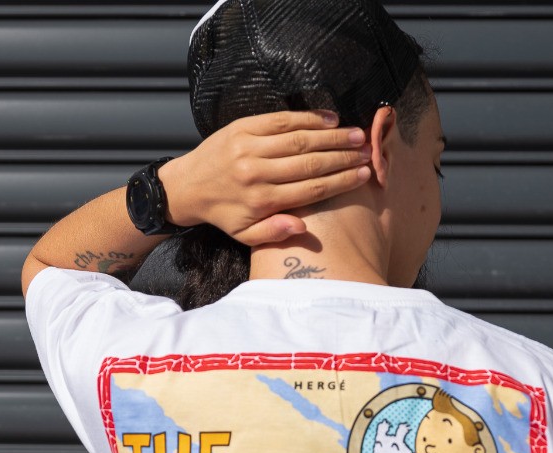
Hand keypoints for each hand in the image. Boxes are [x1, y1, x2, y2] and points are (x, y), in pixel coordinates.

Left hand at [159, 111, 371, 244]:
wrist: (186, 186)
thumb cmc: (223, 213)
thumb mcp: (245, 234)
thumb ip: (274, 232)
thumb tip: (303, 225)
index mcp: (262, 200)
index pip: (311, 188)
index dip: (341, 181)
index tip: (363, 175)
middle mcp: (257, 172)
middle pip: (310, 161)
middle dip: (343, 156)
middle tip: (367, 151)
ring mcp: (250, 146)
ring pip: (299, 139)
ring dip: (332, 135)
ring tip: (355, 134)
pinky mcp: (243, 126)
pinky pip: (281, 119)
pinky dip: (307, 118)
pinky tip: (329, 119)